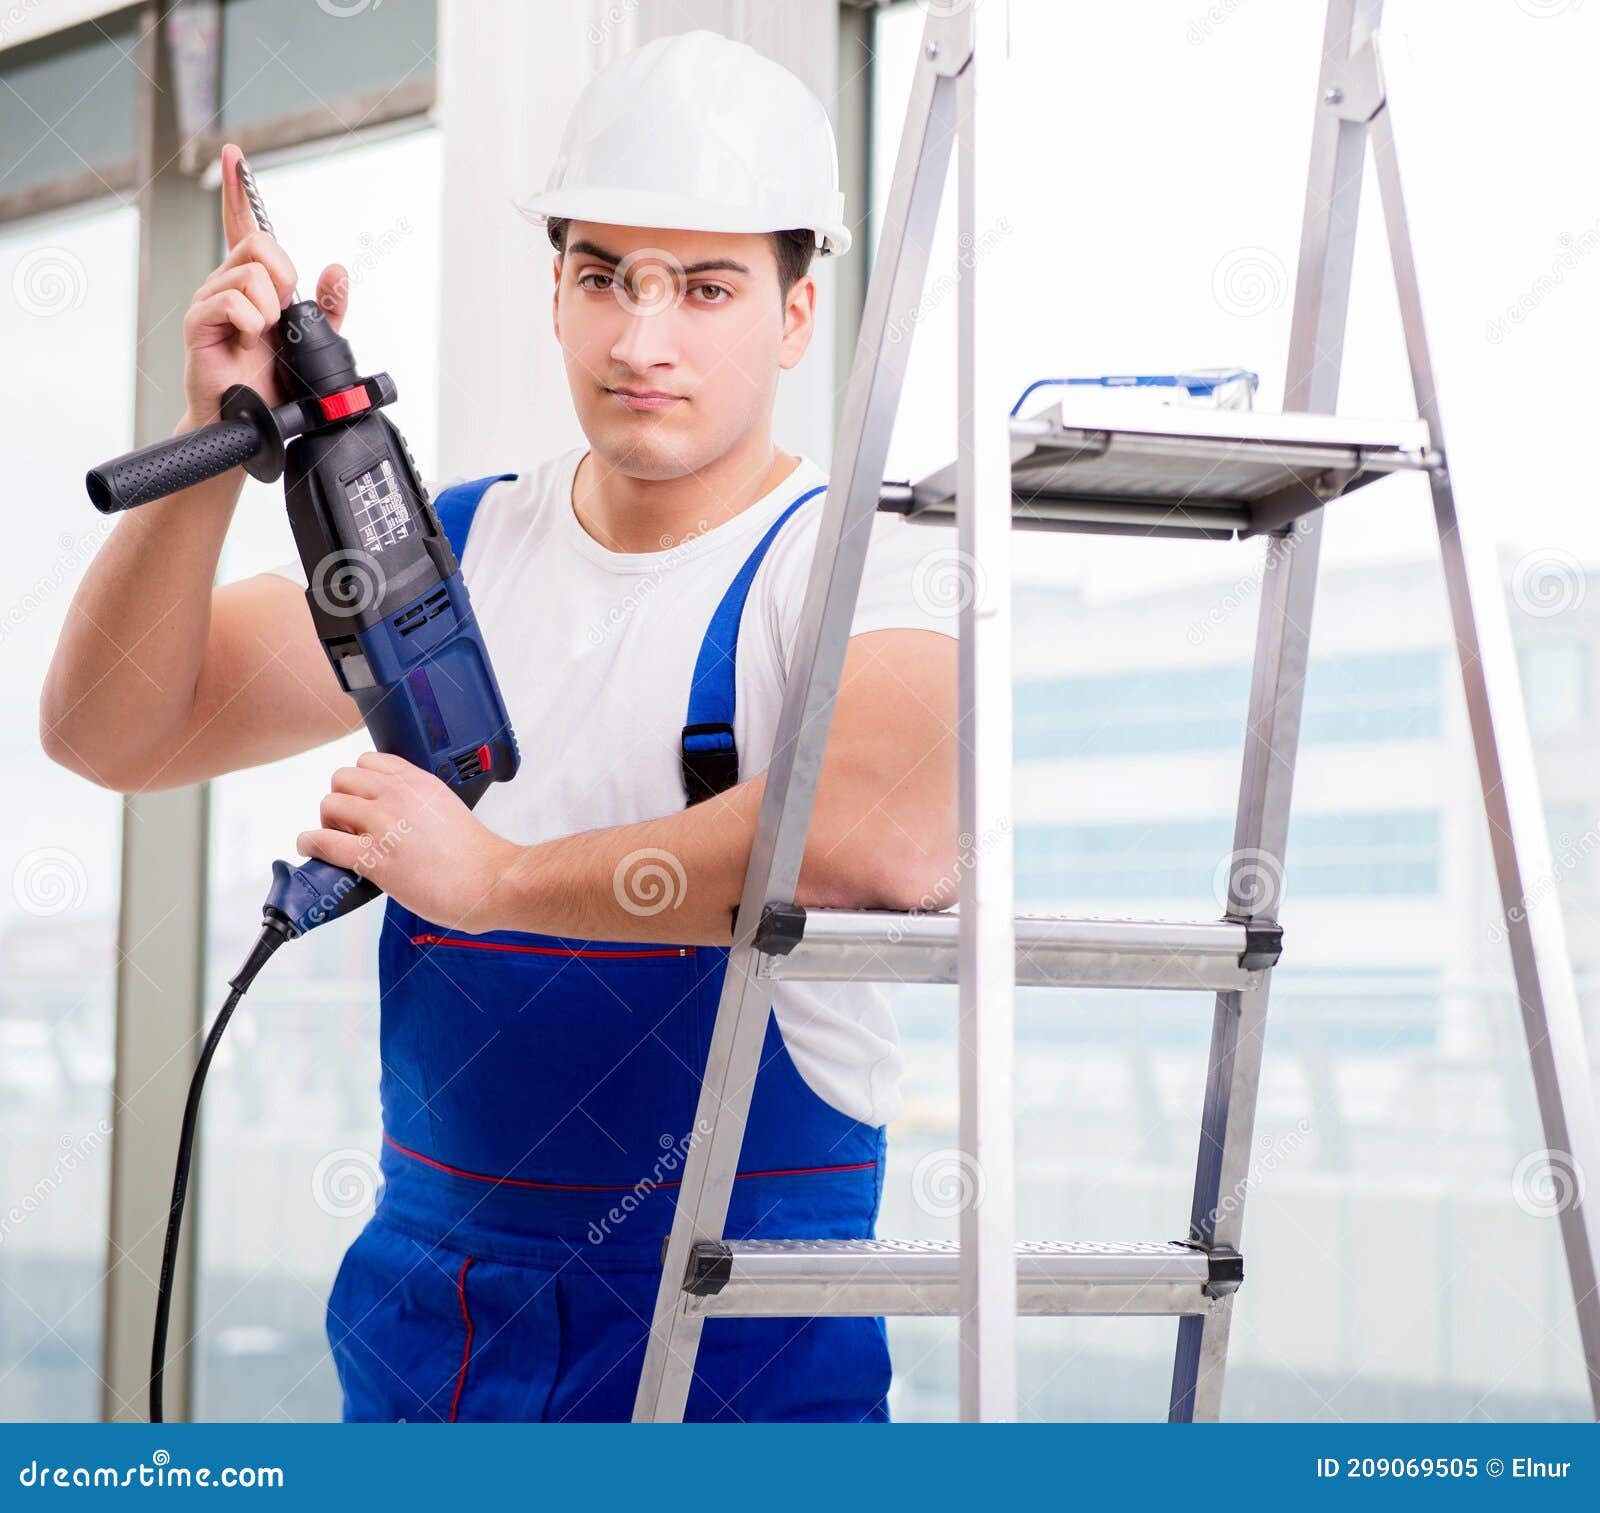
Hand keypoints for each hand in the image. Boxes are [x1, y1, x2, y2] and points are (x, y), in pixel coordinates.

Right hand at [180, 142, 350, 422]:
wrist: (256, 425)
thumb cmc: (275, 385)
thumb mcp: (313, 343)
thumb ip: (328, 308)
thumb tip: (337, 270)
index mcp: (253, 284)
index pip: (244, 227)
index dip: (240, 191)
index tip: (235, 156)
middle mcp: (227, 285)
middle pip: (259, 243)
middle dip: (284, 276)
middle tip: (281, 315)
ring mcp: (209, 302)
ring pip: (250, 274)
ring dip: (270, 309)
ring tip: (262, 336)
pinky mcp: (198, 324)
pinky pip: (231, 301)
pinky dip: (251, 321)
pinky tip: (249, 340)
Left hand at [296, 752, 519, 933]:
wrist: (492, 881)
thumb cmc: (477, 856)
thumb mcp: (448, 808)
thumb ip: (419, 804)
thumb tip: (396, 819)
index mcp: (419, 782)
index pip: (369, 761)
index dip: (360, 784)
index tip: (365, 804)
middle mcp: (399, 795)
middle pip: (342, 778)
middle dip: (341, 801)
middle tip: (352, 826)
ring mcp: (385, 824)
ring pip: (329, 804)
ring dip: (327, 823)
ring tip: (341, 842)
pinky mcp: (375, 857)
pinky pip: (323, 841)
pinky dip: (311, 845)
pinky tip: (314, 852)